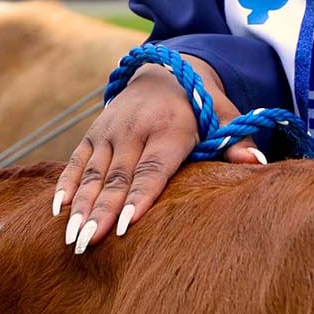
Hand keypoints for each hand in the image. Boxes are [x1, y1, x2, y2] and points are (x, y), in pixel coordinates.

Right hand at [53, 55, 264, 253]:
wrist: (165, 71)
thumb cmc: (201, 104)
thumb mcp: (224, 116)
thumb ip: (237, 141)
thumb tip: (257, 164)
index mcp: (170, 128)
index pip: (154, 168)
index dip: (140, 196)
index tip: (126, 225)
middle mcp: (136, 129)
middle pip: (118, 177)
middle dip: (102, 211)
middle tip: (88, 243)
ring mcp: (110, 131)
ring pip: (93, 174)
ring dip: (81, 206)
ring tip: (71, 238)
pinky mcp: (93, 134)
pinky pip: (76, 162)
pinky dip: (66, 185)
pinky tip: (56, 211)